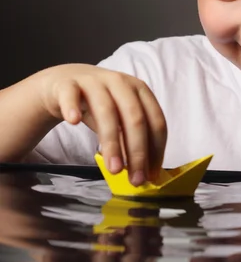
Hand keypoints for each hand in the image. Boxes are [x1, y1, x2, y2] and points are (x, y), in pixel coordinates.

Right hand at [37, 64, 166, 183]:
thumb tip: (143, 172)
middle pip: (135, 117)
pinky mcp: (67, 84)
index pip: (155, 120)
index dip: (156, 149)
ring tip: (114, 169)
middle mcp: (120, 83)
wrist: (63, 82)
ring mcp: (94, 81)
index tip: (152, 175)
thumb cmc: (97, 103)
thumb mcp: (119, 119)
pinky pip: (70, 94)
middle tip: (136, 180)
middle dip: (138, 151)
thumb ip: (130, 140)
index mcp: (139, 90)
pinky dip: (72, 106)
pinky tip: (74, 122)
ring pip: (106, 110)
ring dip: (112, 142)